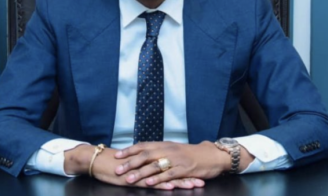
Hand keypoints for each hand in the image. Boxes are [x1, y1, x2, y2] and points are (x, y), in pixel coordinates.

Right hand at [64, 145, 204, 189]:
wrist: (100, 161)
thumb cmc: (116, 164)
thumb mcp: (133, 164)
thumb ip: (145, 165)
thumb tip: (156, 166)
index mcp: (150, 159)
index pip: (171, 163)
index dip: (184, 168)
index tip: (198, 172)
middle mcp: (149, 163)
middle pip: (171, 169)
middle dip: (187, 175)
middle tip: (201, 179)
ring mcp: (143, 170)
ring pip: (164, 175)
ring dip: (179, 181)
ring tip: (193, 185)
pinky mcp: (135, 178)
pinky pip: (150, 182)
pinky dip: (161, 184)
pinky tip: (171, 187)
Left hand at [113, 141, 238, 186]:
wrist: (211, 155)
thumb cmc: (191, 154)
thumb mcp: (173, 149)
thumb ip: (159, 151)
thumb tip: (142, 153)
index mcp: (164, 144)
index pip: (143, 145)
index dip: (129, 150)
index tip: (117, 155)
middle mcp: (168, 150)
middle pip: (146, 155)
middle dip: (130, 162)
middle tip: (118, 169)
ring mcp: (176, 160)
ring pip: (155, 165)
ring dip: (140, 172)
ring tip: (129, 179)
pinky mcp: (184, 169)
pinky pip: (168, 174)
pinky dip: (157, 179)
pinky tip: (149, 183)